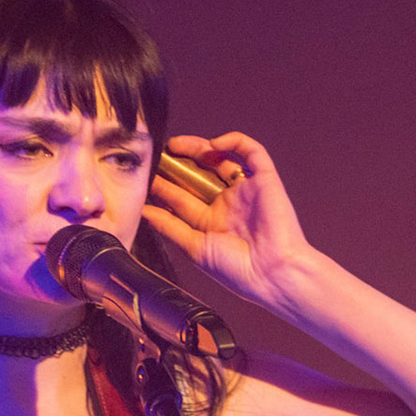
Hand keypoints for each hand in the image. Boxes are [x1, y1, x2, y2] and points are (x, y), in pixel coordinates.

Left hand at [143, 132, 317, 313]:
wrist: (272, 273)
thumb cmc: (236, 269)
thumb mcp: (195, 248)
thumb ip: (170, 227)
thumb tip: (143, 211)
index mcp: (212, 223)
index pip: (182, 198)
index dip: (163, 186)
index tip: (145, 176)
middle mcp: (229, 204)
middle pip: (200, 175)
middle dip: (178, 164)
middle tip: (159, 156)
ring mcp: (247, 190)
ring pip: (221, 158)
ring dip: (199, 148)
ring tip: (176, 145)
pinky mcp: (265, 179)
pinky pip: (252, 152)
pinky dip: (234, 142)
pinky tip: (214, 144)